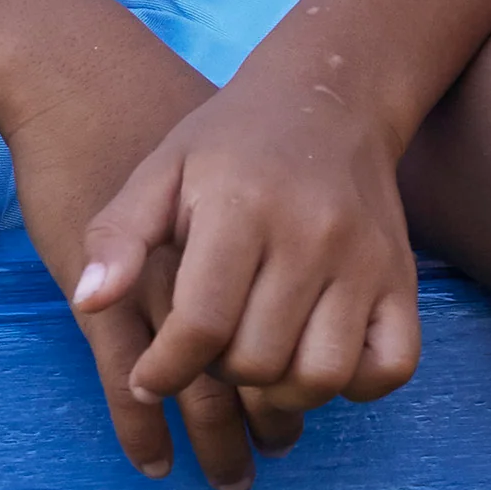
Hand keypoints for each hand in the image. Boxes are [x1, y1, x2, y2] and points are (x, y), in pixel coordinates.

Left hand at [56, 70, 424, 489]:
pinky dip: (352, 384)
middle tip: (204, 351)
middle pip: (256, 361)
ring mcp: (365, 260)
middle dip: (216, 375)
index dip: (163, 370)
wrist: (330, 98)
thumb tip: (88, 302)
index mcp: (242, 207)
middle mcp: (312, 234)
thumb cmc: (229, 143)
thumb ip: (117, 236)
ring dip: (277, 391)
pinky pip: (389, 369)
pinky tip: (313, 356)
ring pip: (319, 378)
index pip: (200, 325)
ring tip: (254, 359)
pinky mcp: (401, 280)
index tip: (148, 376)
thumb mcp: (160, 172)